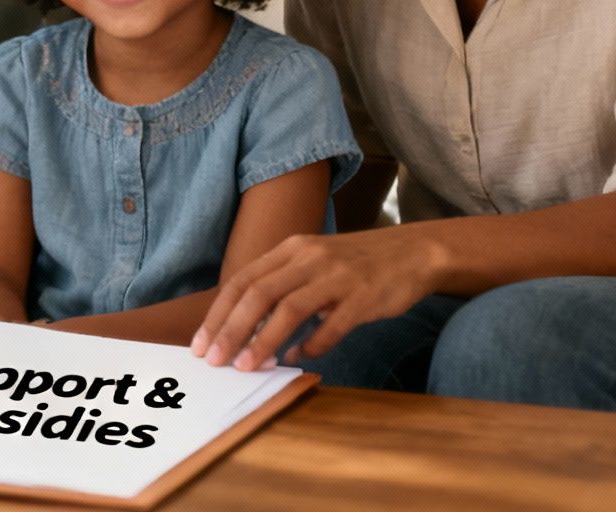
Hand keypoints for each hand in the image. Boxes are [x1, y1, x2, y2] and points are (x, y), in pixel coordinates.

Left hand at [190, 229, 435, 369]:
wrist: (413, 252)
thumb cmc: (356, 264)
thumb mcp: (313, 262)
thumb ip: (282, 286)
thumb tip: (246, 328)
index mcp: (292, 249)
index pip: (243, 281)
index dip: (218, 314)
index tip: (202, 344)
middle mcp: (310, 258)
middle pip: (259, 294)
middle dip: (231, 330)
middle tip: (214, 361)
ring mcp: (337, 276)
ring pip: (289, 309)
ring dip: (264, 341)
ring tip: (247, 367)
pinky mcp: (364, 296)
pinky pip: (331, 326)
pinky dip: (310, 346)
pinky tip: (296, 359)